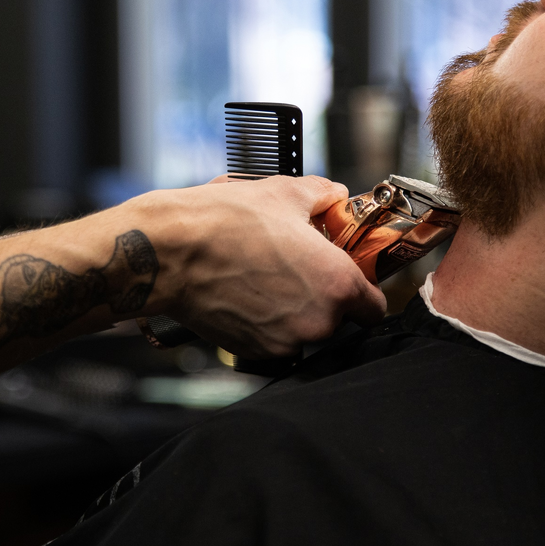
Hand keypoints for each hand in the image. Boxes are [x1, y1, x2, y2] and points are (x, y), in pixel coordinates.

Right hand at [136, 176, 386, 357]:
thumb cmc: (225, 222)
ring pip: (305, 329)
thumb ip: (322, 196)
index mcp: (337, 284)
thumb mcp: (284, 193)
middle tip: (295, 267)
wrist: (170, 253)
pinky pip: (275, 339)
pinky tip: (246, 292)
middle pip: (338, 317)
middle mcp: (319, 321)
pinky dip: (266, 322)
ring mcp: (286, 341)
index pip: (374, 306)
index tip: (347, 278)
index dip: (362, 290)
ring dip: (293, 310)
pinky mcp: (255, 352)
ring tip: (264, 276)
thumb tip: (333, 195)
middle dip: (322, 295)